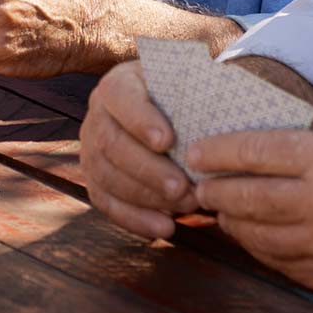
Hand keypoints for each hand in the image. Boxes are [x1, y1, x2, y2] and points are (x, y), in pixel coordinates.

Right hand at [80, 60, 196, 238]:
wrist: (170, 116)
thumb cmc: (184, 99)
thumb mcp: (188, 83)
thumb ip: (198, 87)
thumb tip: (221, 90)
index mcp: (119, 84)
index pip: (121, 97)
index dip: (140, 120)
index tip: (167, 141)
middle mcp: (98, 115)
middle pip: (111, 144)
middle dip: (147, 169)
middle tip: (183, 187)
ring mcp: (91, 149)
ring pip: (106, 176)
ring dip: (146, 197)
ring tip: (185, 206)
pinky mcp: (96, 179)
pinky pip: (107, 203)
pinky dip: (135, 219)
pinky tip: (164, 228)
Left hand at [192, 131, 312, 304]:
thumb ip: (308, 155)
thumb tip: (250, 153)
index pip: (260, 152)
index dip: (221, 151)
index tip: (198, 151)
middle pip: (247, 198)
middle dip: (215, 190)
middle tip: (199, 184)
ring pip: (255, 236)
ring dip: (232, 222)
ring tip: (221, 210)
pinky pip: (277, 264)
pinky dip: (259, 248)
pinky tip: (253, 236)